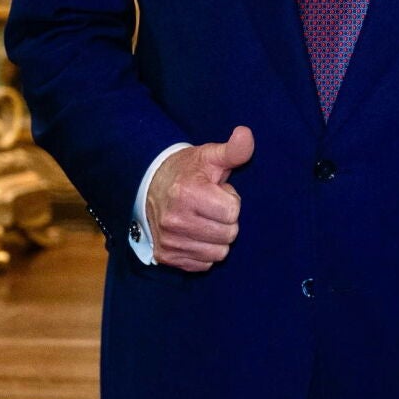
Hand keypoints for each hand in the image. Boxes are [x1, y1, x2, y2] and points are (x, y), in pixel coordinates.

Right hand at [144, 125, 252, 271]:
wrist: (152, 185)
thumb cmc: (188, 170)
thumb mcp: (211, 156)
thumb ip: (233, 150)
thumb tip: (246, 134)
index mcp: (188, 193)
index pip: (232, 212)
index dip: (231, 200)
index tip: (218, 192)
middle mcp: (175, 220)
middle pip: (228, 235)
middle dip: (226, 221)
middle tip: (211, 207)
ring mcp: (169, 240)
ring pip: (217, 253)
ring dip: (217, 238)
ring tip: (204, 219)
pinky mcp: (166, 255)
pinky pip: (202, 264)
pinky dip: (203, 252)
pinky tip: (195, 234)